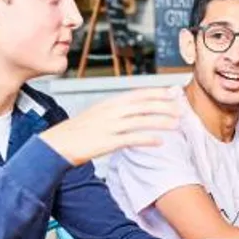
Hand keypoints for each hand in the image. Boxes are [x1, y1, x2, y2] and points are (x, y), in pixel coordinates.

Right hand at [39, 87, 180, 165]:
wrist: (58, 144)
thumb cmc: (79, 131)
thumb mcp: (98, 114)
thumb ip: (117, 110)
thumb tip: (136, 110)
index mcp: (110, 103)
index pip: (138, 94)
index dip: (157, 93)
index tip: (172, 94)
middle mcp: (111, 111)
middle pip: (143, 105)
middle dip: (164, 106)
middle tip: (181, 110)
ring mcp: (109, 126)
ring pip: (141, 121)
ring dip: (161, 122)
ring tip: (176, 125)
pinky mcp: (107, 142)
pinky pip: (132, 139)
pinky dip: (148, 139)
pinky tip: (160, 142)